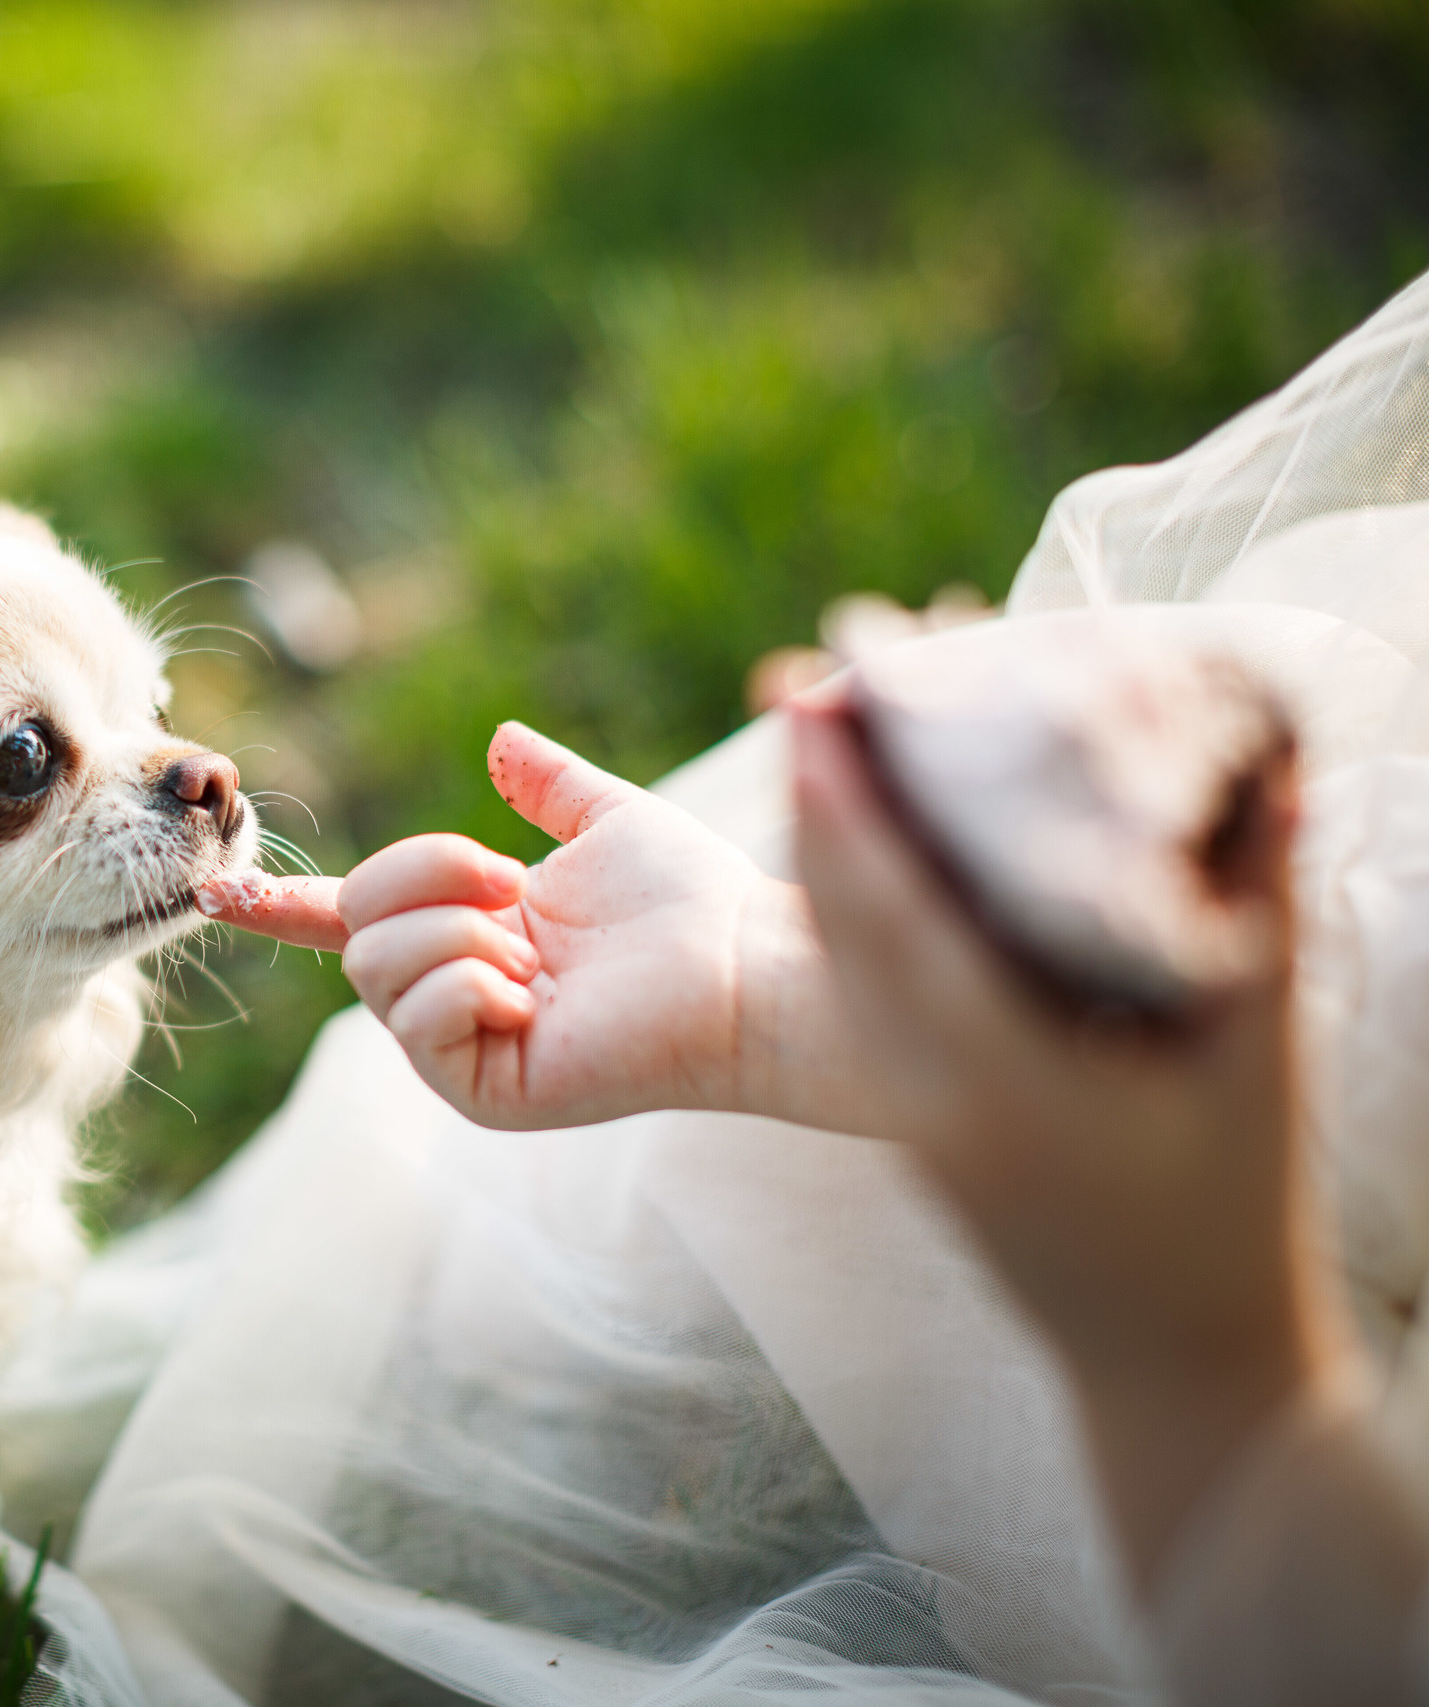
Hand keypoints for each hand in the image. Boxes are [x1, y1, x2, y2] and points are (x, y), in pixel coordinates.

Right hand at [337, 721, 861, 1131]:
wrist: (746, 967)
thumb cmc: (695, 904)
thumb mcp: (608, 822)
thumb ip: (550, 785)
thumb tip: (500, 740)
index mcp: (469, 935)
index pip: (354, 921)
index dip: (285, 906)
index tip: (222, 891)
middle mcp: (452, 995)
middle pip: (357, 922)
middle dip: (426, 875)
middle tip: (513, 883)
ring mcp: (462, 1050)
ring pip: (377, 966)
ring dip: (458, 932)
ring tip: (535, 954)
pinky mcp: (482, 1092)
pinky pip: (418, 1020)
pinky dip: (471, 985)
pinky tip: (533, 995)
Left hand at [789, 697, 1353, 1580]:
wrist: (1177, 1363)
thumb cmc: (1235, 1211)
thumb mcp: (1259, 1058)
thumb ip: (1254, 911)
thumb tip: (1275, 770)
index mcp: (995, 1072)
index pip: (892, 914)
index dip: (845, 802)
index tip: (810, 702)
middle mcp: (922, 1084)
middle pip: (839, 916)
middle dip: (816, 795)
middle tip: (799, 678)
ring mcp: (906, 1105)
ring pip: (837, 950)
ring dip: (822, 841)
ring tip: (822, 734)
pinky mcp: (912, 1117)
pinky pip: (862, 988)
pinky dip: (852, 903)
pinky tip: (863, 839)